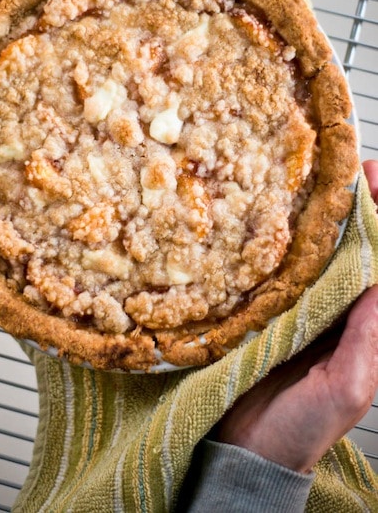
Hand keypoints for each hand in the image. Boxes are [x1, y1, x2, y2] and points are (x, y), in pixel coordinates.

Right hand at [215, 160, 377, 473]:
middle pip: (347, 247)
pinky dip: (276, 243)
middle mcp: (331, 307)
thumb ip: (365, 338)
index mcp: (360, 322)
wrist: (248, 447)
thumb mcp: (346, 387)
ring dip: (311, 217)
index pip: (377, 262)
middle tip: (339, 166)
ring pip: (310, 252)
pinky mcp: (263, 309)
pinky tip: (266, 220)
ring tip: (304, 180)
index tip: (374, 179)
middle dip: (348, 206)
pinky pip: (274, 269)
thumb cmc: (301, 428)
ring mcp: (296, 306)